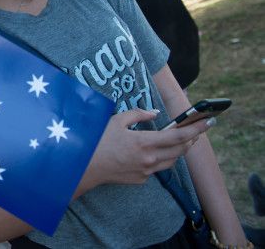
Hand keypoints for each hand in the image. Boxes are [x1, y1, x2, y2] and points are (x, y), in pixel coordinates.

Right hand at [82, 108, 211, 187]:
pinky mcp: (140, 179)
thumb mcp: (116, 121)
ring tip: (180, 141)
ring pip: (171, 161)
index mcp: (144, 142)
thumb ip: (137, 115)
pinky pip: (156, 168)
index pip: (178, 136)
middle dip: (191, 139)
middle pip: (180, 150)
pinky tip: (153, 153)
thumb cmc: (97, 141)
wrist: (84, 167)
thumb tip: (154, 113)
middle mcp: (149, 159)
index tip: (208, 122)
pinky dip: (160, 159)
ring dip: (178, 150)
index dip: (195, 129)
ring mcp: (146, 171)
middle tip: (195, 130)